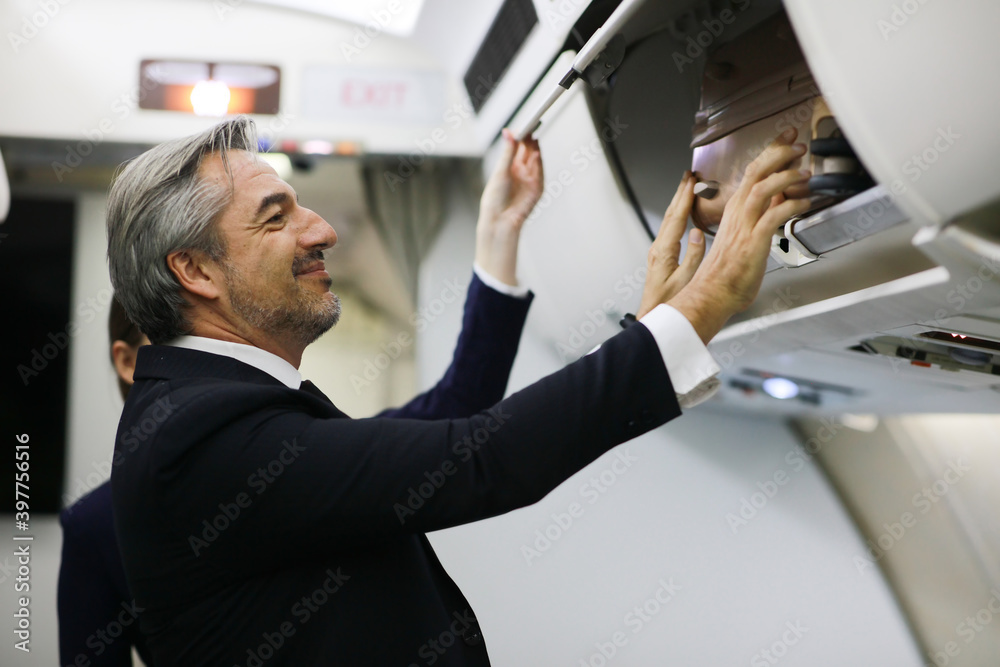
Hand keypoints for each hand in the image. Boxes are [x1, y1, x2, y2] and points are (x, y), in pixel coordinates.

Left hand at [474, 128, 543, 285]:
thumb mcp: (501, 171)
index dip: (522, 135)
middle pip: (528, 150)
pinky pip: (540, 171)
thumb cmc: (495, 199)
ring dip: (535, 147)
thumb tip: (508, 132)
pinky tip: (537, 152)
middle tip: (531, 125)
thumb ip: (508, 152)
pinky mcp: (537, 188)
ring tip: (533, 135)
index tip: (524, 125)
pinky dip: (539, 161)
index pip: (518, 147)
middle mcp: (520, 171)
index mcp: (509, 166)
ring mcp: (530, 179)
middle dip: (530, 138)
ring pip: (535, 159)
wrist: (500, 220)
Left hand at [636, 171, 705, 317]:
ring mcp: (659, 251)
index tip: (691, 181)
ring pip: (669, 219)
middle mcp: (659, 248)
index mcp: (665, 251)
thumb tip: (698, 234)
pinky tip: (682, 212)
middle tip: (688, 176)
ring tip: (686, 187)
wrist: (654, 313)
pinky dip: (678, 214)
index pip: (677, 218)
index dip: (684, 198)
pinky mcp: (661, 255)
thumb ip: (694, 256)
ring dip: (678, 201)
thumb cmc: (670, 302)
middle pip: (671, 214)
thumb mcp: (686, 279)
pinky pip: (670, 228)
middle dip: (680, 193)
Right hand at [669, 128, 812, 342]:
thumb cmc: (726, 273)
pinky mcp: (753, 241)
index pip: (752, 172)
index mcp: (734, 210)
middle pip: (756, 171)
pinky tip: (805, 203)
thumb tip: (779, 201)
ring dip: (786, 176)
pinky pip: (774, 215)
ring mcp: (744, 226)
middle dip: (779, 153)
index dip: (770, 152)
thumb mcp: (744, 237)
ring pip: (763, 188)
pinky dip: (792, 205)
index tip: (787, 139)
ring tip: (804, 171)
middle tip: (798, 144)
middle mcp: (737, 213)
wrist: (712, 294)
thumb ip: (761, 217)